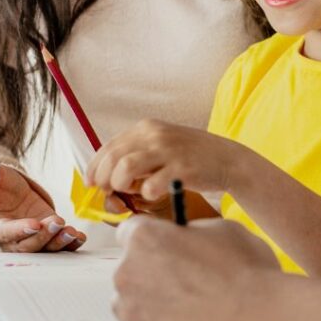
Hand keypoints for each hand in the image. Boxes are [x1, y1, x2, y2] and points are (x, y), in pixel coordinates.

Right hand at [0, 162, 85, 252]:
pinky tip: (79, 237)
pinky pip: (57, 244)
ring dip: (59, 242)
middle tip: (58, 222)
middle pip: (27, 246)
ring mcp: (30, 237)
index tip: (34, 224)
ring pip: (44, 248)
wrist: (2, 186)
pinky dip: (70, 243)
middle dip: (43, 236)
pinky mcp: (45, 232)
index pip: (3, 233)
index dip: (19, 231)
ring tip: (72, 232)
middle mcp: (9, 238)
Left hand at [87, 120, 235, 200]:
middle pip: (112, 158)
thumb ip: (137, 154)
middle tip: (109, 192)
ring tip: (132, 191)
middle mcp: (155, 134)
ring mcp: (169, 150)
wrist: (228, 159)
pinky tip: (155, 193)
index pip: (108, 146)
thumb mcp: (162, 145)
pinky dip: (147, 194)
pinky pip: (151, 186)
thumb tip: (105, 176)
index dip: (94, 167)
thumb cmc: (191, 157)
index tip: (91, 183)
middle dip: (104, 179)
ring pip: (125, 168)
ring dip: (121, 185)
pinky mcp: (182, 168)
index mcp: (146, 127)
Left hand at [113, 217, 277, 320]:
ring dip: (155, 295)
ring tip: (193, 300)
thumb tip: (186, 237)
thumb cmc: (245, 273)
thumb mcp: (223, 229)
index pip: (131, 230)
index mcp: (145, 237)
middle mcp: (127, 271)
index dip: (155, 236)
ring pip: (136, 295)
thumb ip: (192, 231)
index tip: (168, 244)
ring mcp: (132, 309)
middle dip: (154, 266)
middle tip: (189, 274)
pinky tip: (190, 318)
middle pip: (132, 264)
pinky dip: (161, 320)